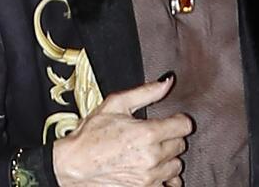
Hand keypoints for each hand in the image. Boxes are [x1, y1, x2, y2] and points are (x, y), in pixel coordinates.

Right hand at [52, 74, 190, 185]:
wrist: (73, 165)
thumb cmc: (91, 135)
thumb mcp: (116, 104)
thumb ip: (146, 92)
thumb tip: (167, 81)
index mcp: (148, 133)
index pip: (184, 125)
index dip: (178, 119)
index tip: (171, 120)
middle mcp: (152, 157)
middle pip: (181, 145)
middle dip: (170, 137)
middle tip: (153, 135)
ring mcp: (149, 177)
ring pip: (176, 166)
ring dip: (167, 158)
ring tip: (150, 152)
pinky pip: (168, 185)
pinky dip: (163, 177)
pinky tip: (152, 169)